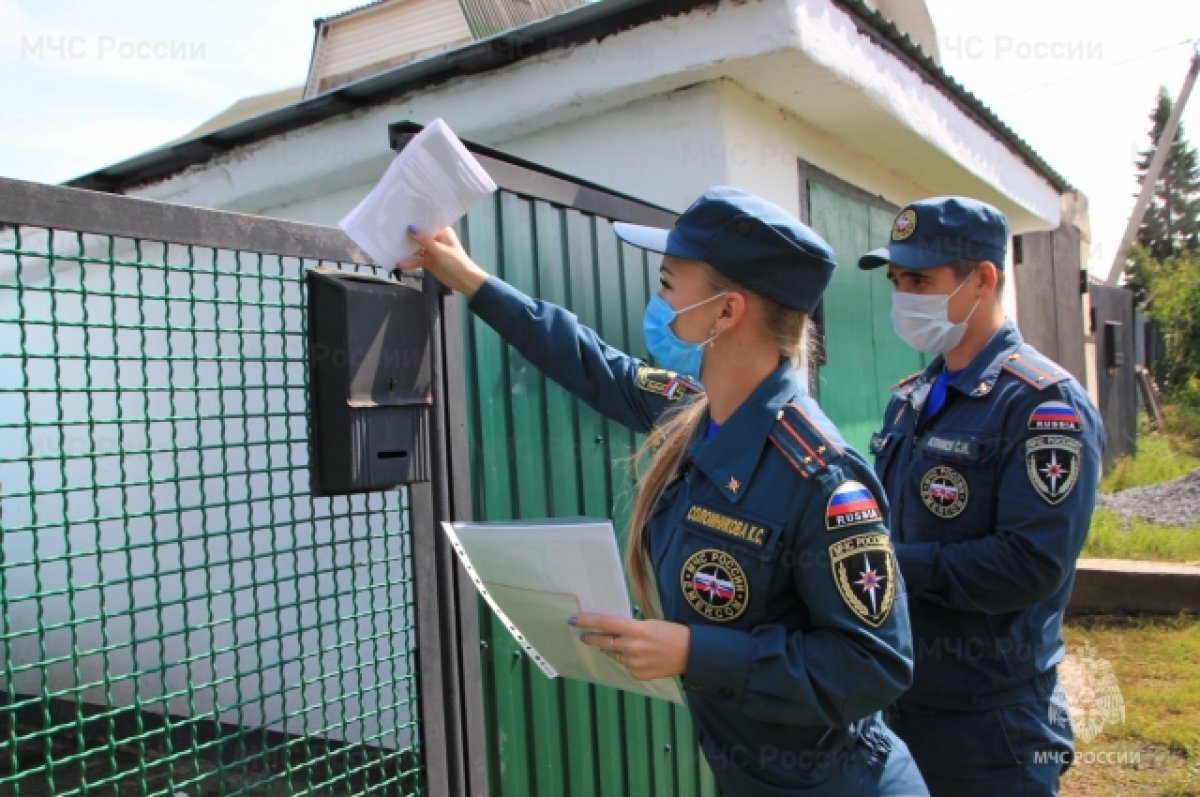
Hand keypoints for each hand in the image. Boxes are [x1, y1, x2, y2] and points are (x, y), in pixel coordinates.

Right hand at [395, 225, 488, 297]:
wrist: (464, 280)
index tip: (402, 216)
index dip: (416, 220)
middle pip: (420, 235)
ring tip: (391, 245)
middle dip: (408, 234)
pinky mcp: (429, 262)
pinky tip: (399, 263)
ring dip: (407, 249)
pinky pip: (417, 260)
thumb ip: (423, 240)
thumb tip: (410, 228)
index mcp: (442, 232)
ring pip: (417, 248)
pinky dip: (410, 262)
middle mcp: (436, 239)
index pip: (428, 223)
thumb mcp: (439, 249)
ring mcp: (432, 251)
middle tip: (392, 229)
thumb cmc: (455, 261)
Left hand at [571, 613, 689, 680]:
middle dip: (591, 638)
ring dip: (612, 649)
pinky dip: (627, 660)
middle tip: (583, 636)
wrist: (690, 653)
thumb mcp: (649, 624)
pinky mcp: (639, 675)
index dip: (587, 621)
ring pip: (614, 655)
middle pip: (603, 642)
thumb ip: (629, 628)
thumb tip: (610, 629)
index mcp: (636, 629)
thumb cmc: (671, 633)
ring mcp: (635, 663)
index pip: (605, 623)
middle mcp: (633, 647)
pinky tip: (639, 656)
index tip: (573, 620)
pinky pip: (625, 666)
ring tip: (623, 644)